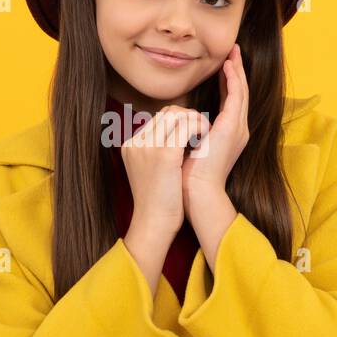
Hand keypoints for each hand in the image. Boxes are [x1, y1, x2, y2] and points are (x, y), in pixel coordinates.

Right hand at [121, 105, 210, 242]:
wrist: (153, 224)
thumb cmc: (158, 202)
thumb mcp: (148, 172)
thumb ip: (154, 152)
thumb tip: (175, 138)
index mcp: (131, 145)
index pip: (159, 117)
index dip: (180, 121)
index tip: (193, 134)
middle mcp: (136, 142)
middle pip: (167, 112)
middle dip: (189, 117)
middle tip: (202, 132)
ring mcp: (148, 146)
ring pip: (177, 114)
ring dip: (196, 121)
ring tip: (205, 136)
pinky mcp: (164, 154)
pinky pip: (186, 126)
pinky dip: (200, 128)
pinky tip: (205, 140)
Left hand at [182, 43, 248, 216]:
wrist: (195, 192)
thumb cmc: (188, 176)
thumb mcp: (189, 146)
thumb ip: (189, 131)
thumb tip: (177, 121)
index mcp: (228, 134)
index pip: (230, 100)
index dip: (228, 81)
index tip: (223, 64)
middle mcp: (238, 130)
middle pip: (240, 92)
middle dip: (237, 70)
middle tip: (233, 50)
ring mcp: (237, 128)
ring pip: (241, 91)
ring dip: (237, 70)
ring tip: (233, 52)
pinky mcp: (232, 128)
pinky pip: (236, 97)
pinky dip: (233, 80)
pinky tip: (227, 66)